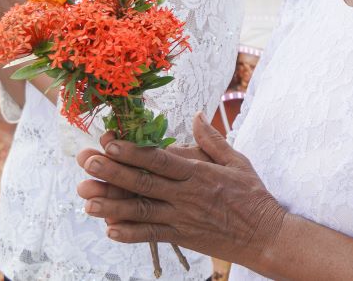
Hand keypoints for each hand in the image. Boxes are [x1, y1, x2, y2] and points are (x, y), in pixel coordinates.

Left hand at [77, 112, 286, 266]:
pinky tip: (110, 230)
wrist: (265, 236)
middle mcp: (187, 196)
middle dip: (113, 173)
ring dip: (113, 206)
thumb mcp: (237, 161)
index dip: (134, 152)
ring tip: (87, 201)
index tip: (110, 142)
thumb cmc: (252, 195)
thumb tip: (196, 115)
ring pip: (142, 212)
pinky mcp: (182, 237)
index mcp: (200, 173)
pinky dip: (130, 234)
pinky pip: (152, 236)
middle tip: (87, 163)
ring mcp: (183, 218)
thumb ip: (212, 140)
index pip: (161, 160)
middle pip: (145, 183)